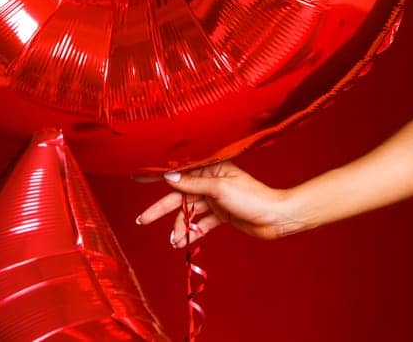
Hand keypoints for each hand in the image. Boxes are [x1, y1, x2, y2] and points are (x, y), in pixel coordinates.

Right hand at [134, 160, 301, 246]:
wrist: (275, 218)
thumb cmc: (252, 198)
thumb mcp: (219, 189)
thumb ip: (193, 184)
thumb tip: (169, 177)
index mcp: (212, 169)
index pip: (180, 170)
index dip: (159, 175)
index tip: (137, 175)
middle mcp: (211, 182)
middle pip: (180, 195)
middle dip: (161, 209)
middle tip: (142, 221)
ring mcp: (215, 199)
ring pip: (189, 212)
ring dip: (180, 226)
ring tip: (174, 241)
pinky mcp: (220, 215)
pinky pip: (200, 223)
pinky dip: (192, 232)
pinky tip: (183, 242)